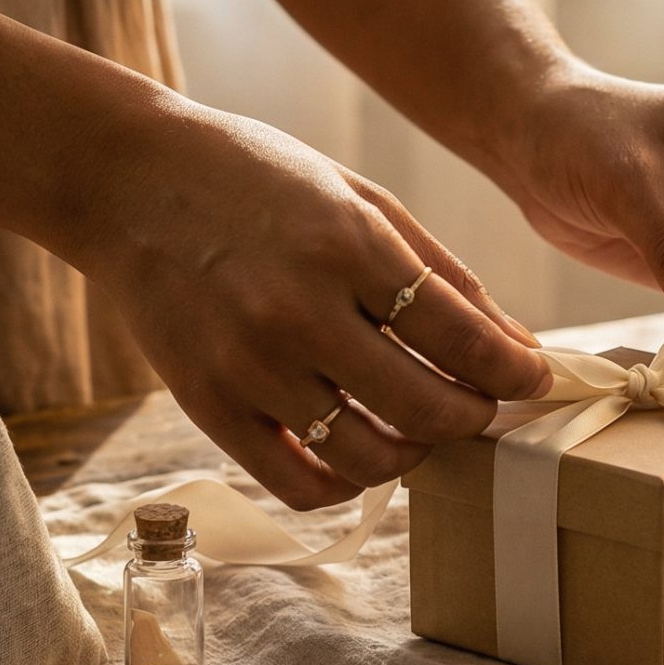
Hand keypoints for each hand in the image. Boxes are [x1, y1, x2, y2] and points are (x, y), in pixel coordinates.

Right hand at [68, 101, 550, 509]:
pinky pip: (299, 484)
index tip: (534, 379)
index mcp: (347, 244)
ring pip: (369, 459)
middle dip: (475, 417)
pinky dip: (344, 483)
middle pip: (425, 408)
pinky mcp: (208, 406)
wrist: (128, 181)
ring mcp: (248, 365)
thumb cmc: (259, 181)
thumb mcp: (359, 198)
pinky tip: (357, 453)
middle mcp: (298, 311)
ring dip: (415, 455)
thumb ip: (441, 273)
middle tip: (481, 406)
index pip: (461, 337)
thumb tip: (515, 347)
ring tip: (420, 429)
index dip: (515, 371)